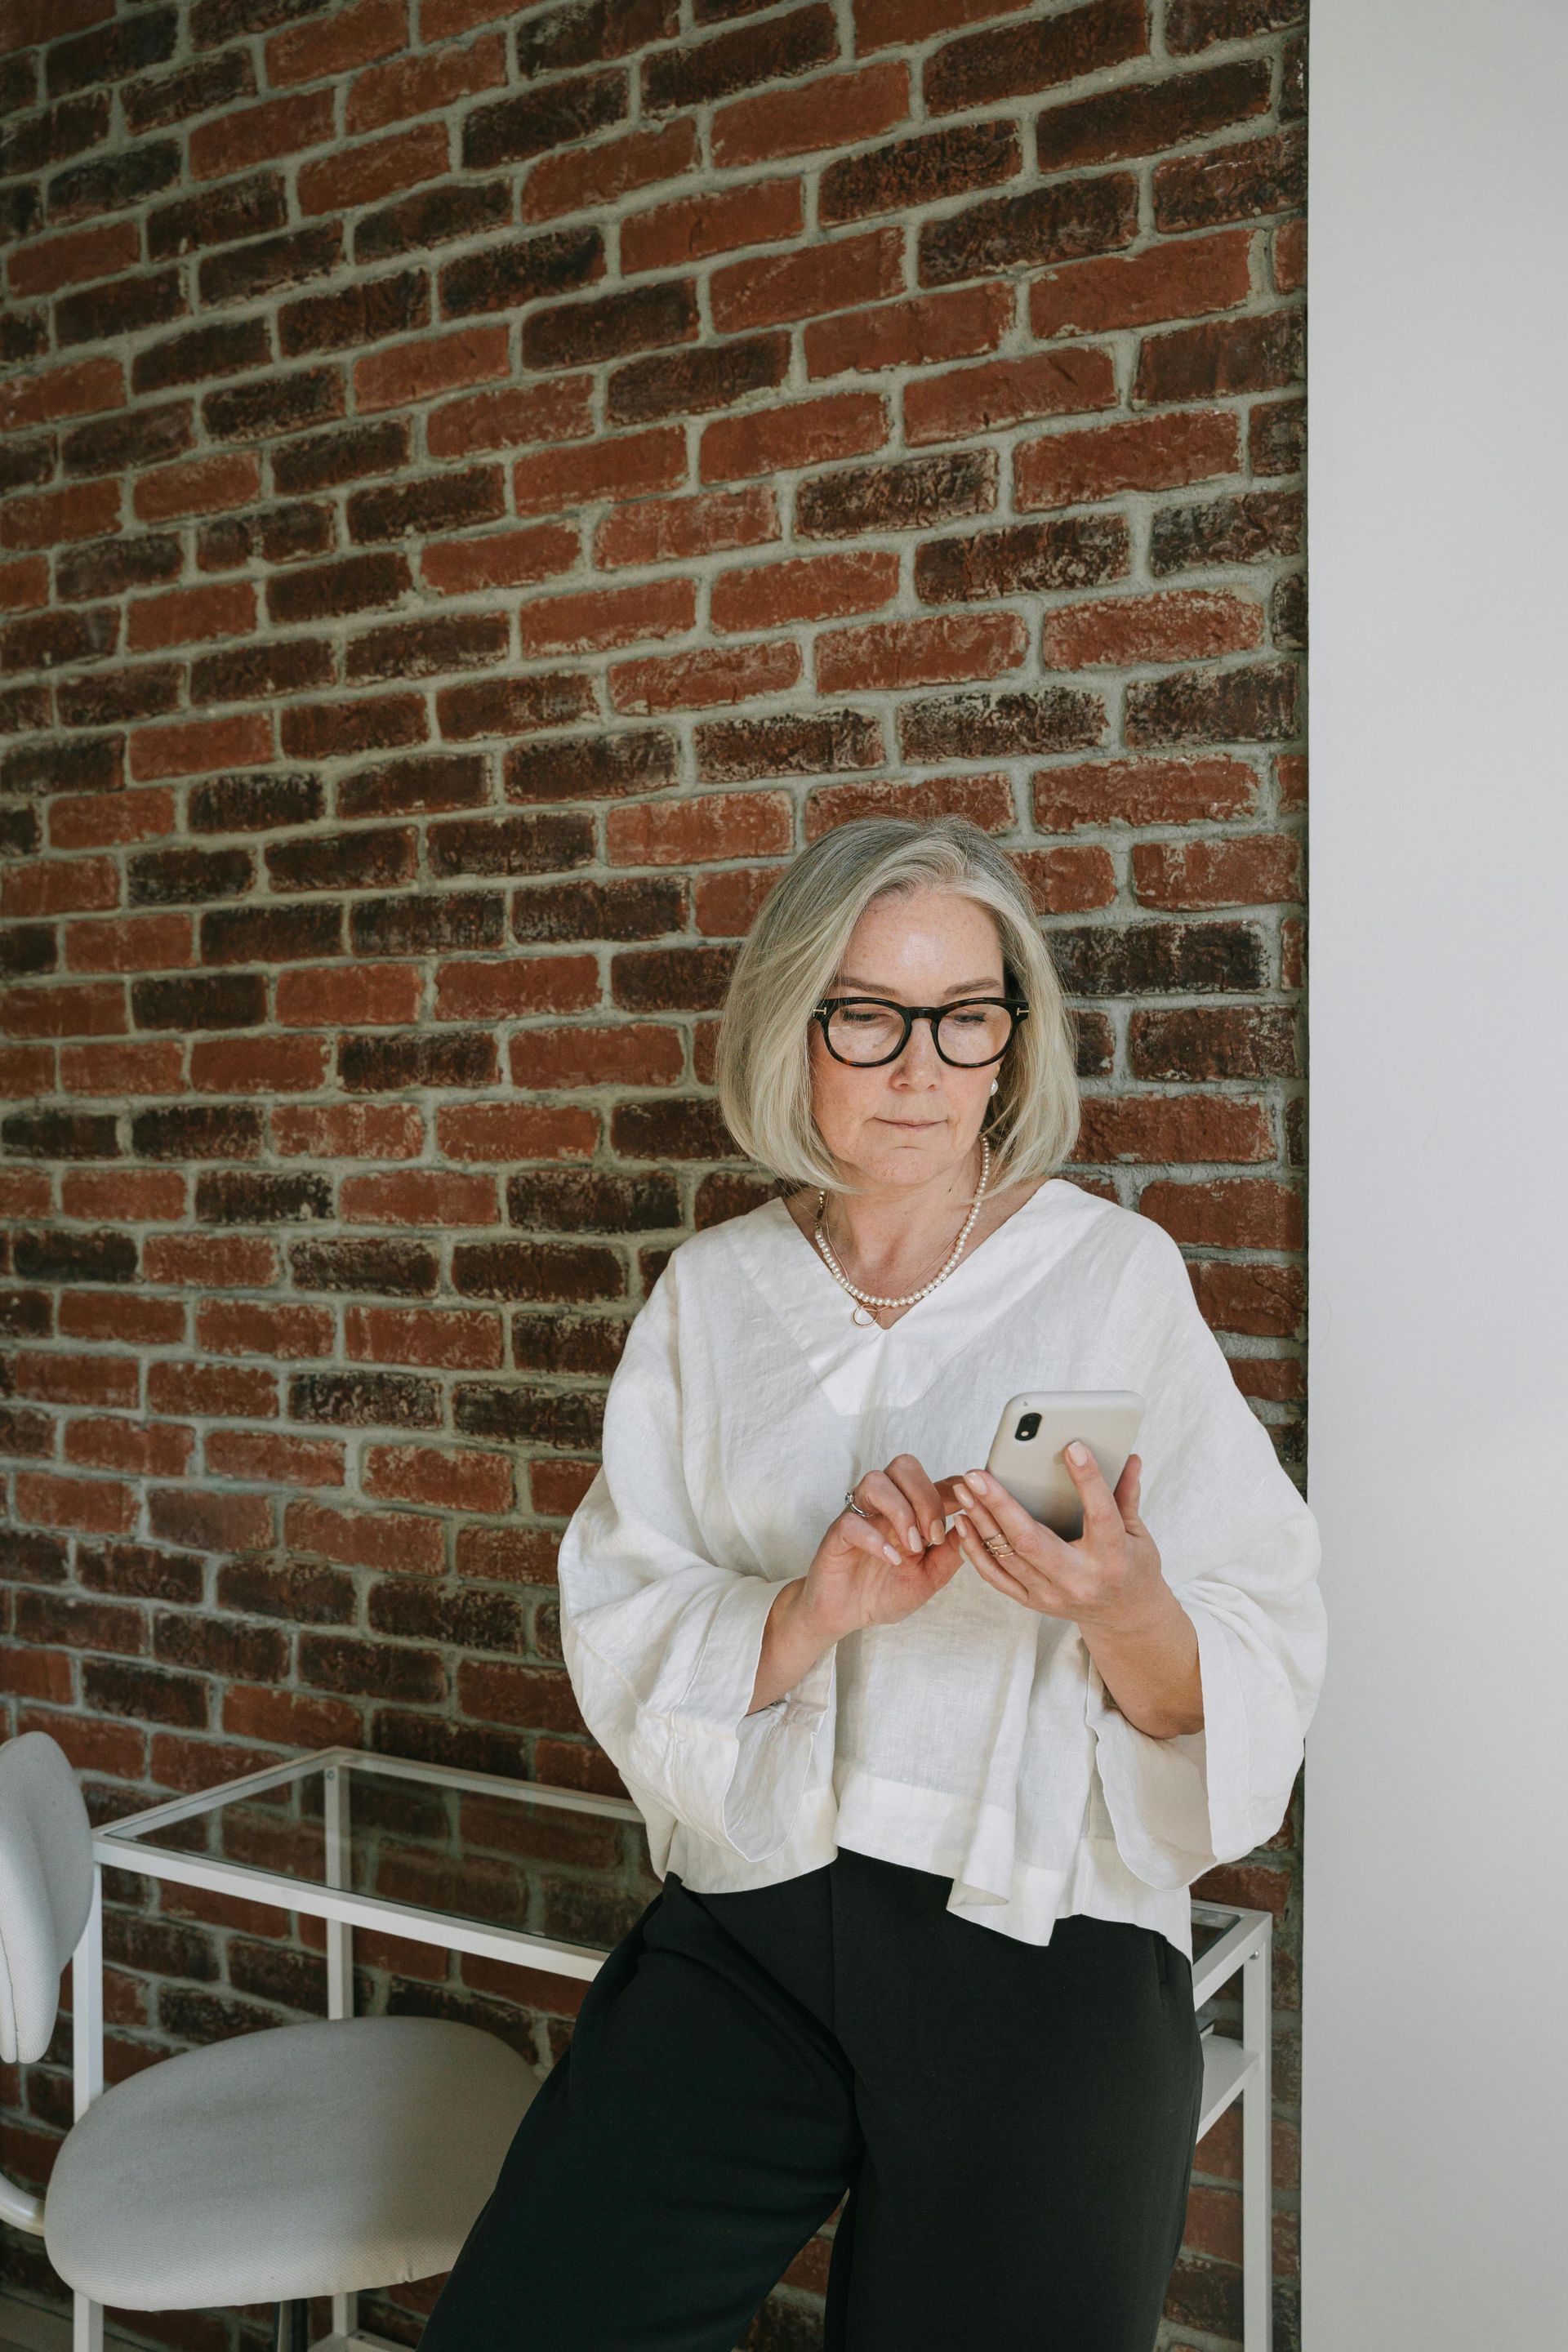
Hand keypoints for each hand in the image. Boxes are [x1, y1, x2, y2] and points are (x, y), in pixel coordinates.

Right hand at [800, 1453, 967, 1639]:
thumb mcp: (930, 1576)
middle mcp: (885, 1505)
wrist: (847, 1614)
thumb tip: (971, 1527)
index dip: (954, 1488)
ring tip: (912, 1546)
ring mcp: (860, 1516)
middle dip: (925, 1496)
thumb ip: (950, 1553)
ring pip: (876, 1481)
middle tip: (933, 1535)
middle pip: (904, 1466)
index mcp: (910, 1510)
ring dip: (901, 1511)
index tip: (968, 1509)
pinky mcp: (837, 1534)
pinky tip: (890, 1559)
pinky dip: (875, 1538)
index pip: (933, 1480)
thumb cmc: (886, 1591)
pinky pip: (851, 1520)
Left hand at [949, 1446, 1164, 1632]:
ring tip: (964, 1490)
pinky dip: (976, 1549)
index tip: (1072, 1448)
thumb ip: (1127, 1495)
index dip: (1088, 1480)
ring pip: (1007, 1556)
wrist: (1125, 1617)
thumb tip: (1130, 1456)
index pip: (1100, 1514)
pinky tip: (965, 1522)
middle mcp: (1079, 1579)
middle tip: (977, 1475)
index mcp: (1113, 1557)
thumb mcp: (1139, 1533)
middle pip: (1031, 1540)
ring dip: (981, 1521)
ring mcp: (1052, 1595)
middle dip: (999, 1504)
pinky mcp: (1033, 1602)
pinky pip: (996, 1576)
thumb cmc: (1133, 1567)